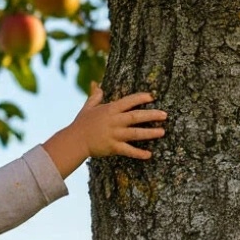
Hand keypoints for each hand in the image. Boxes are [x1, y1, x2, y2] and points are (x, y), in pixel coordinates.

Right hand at [43, 82, 167, 178]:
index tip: (152, 97)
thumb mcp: (88, 107)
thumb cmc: (81, 123)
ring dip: (150, 133)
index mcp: (110, 110)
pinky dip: (138, 153)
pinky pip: (128, 150)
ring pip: (135, 133)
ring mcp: (114, 135)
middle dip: (151, 115)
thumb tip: (96, 84)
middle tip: (165, 115)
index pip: (128, 101)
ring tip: (162, 132)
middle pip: (136, 116)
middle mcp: (114, 121)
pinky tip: (149, 155)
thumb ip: (95, 96)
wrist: (74, 141)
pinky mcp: (113, 147)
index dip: (141, 98)